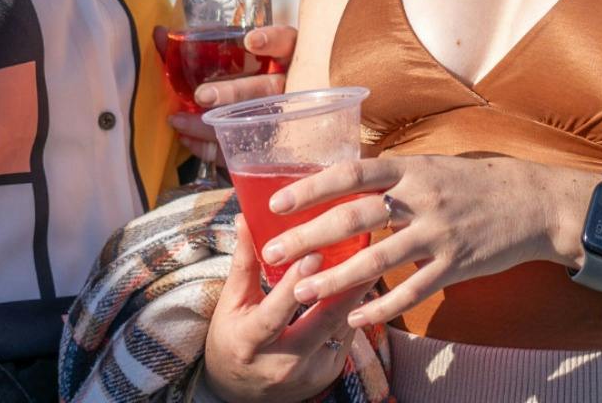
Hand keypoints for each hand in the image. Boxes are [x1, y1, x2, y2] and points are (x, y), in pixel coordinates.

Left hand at [164, 25, 295, 161]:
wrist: (274, 123)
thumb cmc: (246, 77)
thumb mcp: (237, 57)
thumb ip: (202, 46)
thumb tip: (157, 32)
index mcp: (287, 57)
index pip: (287, 44)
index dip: (272, 41)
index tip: (250, 42)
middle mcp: (291, 86)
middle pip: (269, 88)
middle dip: (235, 92)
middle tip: (202, 96)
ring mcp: (284, 120)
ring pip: (254, 124)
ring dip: (214, 125)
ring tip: (180, 121)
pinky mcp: (270, 148)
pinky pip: (241, 150)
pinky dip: (210, 147)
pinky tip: (186, 139)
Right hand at [201, 216, 372, 402]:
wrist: (239, 391)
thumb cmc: (232, 338)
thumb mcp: (231, 303)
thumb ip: (244, 262)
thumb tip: (246, 217)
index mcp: (250, 341)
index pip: (276, 313)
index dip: (295, 285)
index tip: (314, 253)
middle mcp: (281, 363)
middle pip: (320, 322)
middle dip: (343, 287)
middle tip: (363, 253)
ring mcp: (309, 373)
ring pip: (339, 328)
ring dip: (355, 295)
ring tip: (370, 262)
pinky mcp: (327, 375)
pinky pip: (345, 337)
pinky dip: (352, 310)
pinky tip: (362, 285)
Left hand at [257, 155, 580, 327]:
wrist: (531, 202)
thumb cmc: (472, 182)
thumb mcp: (429, 165)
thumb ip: (390, 176)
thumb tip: (342, 180)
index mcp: (409, 168)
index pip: (349, 173)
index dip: (310, 188)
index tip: (275, 203)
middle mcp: (420, 198)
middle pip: (353, 218)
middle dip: (308, 236)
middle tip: (272, 252)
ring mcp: (438, 234)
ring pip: (377, 261)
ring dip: (334, 279)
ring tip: (300, 290)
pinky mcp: (455, 266)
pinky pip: (411, 291)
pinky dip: (381, 307)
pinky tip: (354, 320)